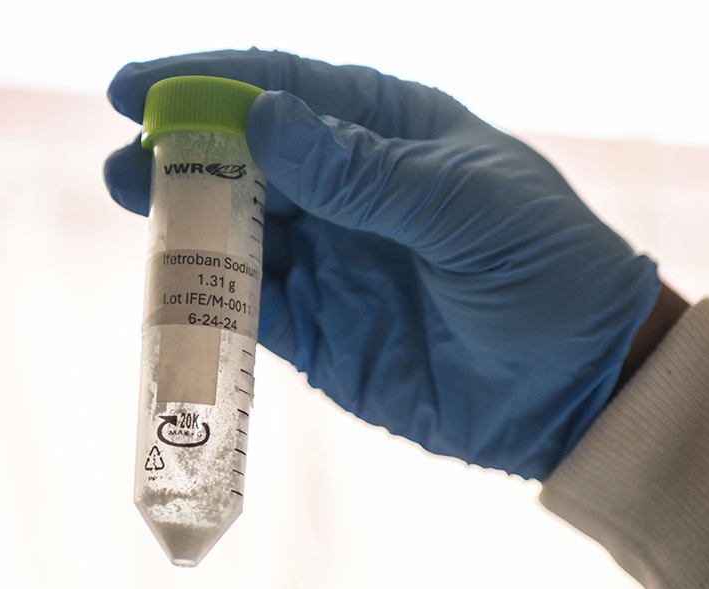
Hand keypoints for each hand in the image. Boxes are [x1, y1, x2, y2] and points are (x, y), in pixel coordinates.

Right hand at [104, 49, 660, 479]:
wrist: (580, 386)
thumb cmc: (547, 269)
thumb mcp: (466, 207)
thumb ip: (365, 171)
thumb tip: (265, 122)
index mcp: (394, 130)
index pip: (289, 88)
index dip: (211, 82)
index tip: (135, 88)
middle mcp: (354, 189)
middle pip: (249, 156)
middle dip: (185, 151)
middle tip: (127, 157)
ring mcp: (334, 261)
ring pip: (239, 229)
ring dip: (187, 219)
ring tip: (136, 206)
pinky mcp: (323, 333)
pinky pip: (251, 306)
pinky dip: (210, 294)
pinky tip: (175, 280)